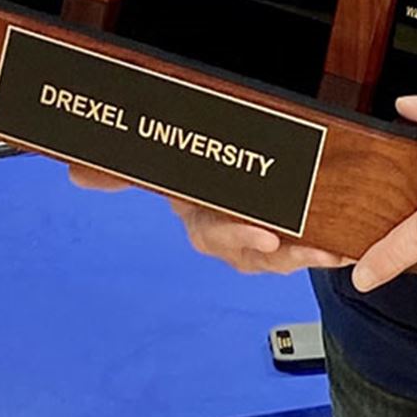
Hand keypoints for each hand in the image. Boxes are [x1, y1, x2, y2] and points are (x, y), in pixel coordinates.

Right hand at [68, 165, 349, 275]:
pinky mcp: (278, 237)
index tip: (267, 238)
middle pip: (251, 249)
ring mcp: (251, 237)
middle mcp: (224, 229)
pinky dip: (320, 251)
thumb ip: (123, 168)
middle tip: (303, 246)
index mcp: (199, 211)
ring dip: (304, 256)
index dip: (240, 235)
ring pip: (276, 256)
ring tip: (329, 253)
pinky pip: (297, 250)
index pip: (214, 227)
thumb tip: (73, 174)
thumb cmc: (188, 170)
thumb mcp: (162, 160)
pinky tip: (342, 249)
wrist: (215, 175)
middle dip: (279, 252)